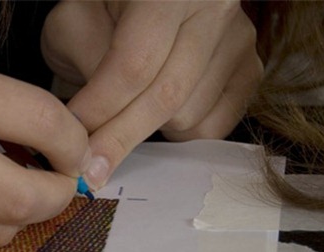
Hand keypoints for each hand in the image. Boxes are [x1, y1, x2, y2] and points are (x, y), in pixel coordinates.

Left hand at [42, 0, 262, 188]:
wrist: (143, 4)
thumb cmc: (101, 11)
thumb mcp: (73, 23)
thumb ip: (85, 65)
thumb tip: (93, 126)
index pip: (135, 65)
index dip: (102, 111)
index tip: (78, 144)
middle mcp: (214, 6)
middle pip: (166, 96)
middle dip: (121, 136)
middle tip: (93, 163)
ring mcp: (238, 38)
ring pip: (189, 116)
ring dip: (148, 130)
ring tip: (125, 116)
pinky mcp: (249, 69)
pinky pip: (214, 127)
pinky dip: (180, 135)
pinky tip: (159, 117)